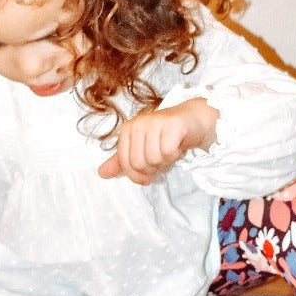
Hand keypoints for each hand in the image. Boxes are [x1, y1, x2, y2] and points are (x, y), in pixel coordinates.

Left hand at [98, 99, 218, 185]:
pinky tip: (179, 146)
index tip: (148, 174)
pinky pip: (168, 152)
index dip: (137, 175)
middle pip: (139, 163)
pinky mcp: (172, 124)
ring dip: (166, 161)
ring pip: (154, 159)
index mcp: (128, 129)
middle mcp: (138, 123)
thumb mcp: (143, 149)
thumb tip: (101, 173)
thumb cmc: (167, 136)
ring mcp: (155, 122)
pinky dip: (176, 154)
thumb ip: (123, 161)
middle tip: (163, 159)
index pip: (125, 163)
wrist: (193, 120)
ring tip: (171, 150)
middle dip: (153, 168)